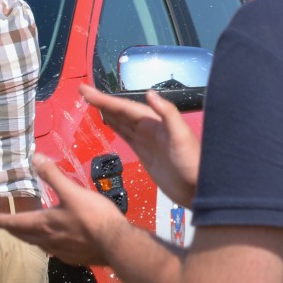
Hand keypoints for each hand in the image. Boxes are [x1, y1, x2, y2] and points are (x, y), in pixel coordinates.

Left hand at [0, 154, 129, 266]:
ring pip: (39, 245)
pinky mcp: (76, 258)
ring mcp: (62, 251)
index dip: (3, 221)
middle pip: (25, 236)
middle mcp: (49, 240)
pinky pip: (55, 252)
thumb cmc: (93, 216)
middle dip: (13, 230)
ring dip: (29, 239)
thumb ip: (53, 175)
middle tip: (5, 227)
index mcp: (45, 224)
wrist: (117, 244)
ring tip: (26, 235)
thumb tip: (34, 158)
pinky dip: (49, 246)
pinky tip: (55, 246)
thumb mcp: (72, 191)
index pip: (17, 223)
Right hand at [80, 84, 199, 206]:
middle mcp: (149, 128)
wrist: (199, 190)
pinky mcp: (145, 154)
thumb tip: (150, 93)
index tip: (86, 91)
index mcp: (155, 122)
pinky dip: (116, 127)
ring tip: (91, 102)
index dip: (105, 100)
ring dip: (107, 112)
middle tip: (84, 91)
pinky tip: (109, 122)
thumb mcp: (182, 138)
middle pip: (121, 112)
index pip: (124, 108)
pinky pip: (126, 136)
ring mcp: (147, 141)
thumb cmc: (193, 165)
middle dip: (102, 102)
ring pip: (122, 122)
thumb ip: (168, 114)